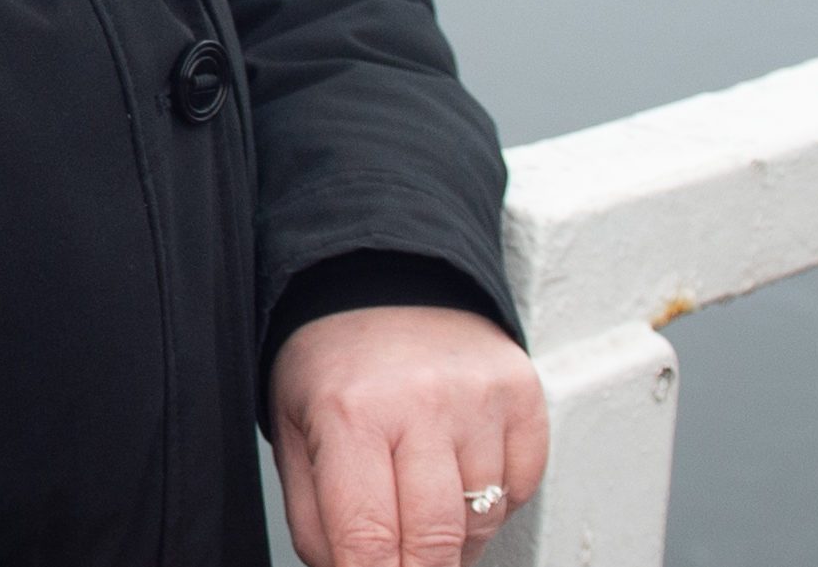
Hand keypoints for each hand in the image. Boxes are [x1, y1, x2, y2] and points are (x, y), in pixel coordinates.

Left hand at [268, 305, 546, 566]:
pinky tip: (457, 469)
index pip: (368, 536)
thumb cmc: (333, 363)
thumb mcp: (293, 430)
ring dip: (452, 537)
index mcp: (348, 413)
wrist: (383, 279)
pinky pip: (519, 489)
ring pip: (481, 521)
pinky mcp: (524, 396)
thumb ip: (315, 516)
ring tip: (417, 498)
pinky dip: (492, 500)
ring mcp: (479, 400)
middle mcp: (420, 404)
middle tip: (399, 564)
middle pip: (436, 540)